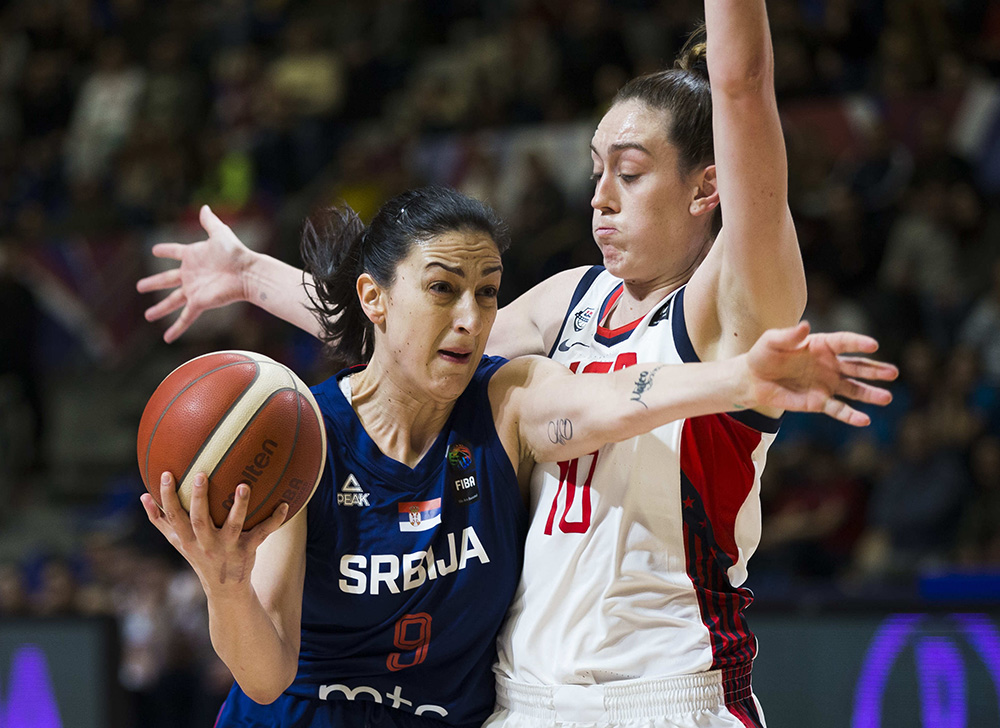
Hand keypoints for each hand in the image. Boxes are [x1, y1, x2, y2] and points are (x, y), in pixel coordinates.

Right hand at [136, 205, 254, 342]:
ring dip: (159, 309)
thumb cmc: (235, 252)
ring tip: (147, 315)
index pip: (175, 252)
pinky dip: (176, 329)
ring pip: (172, 301)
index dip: (166, 250)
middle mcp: (190, 274)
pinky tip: (167, 339)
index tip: (155, 250)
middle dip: (153, 283)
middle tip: (139, 286)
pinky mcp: (199, 302)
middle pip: (166, 280)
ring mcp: (193, 290)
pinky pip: (185, 318)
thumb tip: (204, 207)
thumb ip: (210, 221)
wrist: (246, 272)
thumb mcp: (220, 233)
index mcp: (193, 256)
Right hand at [140, 471, 288, 594]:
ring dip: (239, 506)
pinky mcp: (248, 550)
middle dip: (198, 499)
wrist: (224, 588)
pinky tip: (286, 505)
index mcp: (188, 539)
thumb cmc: (199, 555)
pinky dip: (275, 520)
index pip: (174, 517)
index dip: (168, 497)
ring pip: (233, 525)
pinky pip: (263, 533)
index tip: (167, 474)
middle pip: (199, 520)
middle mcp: (206, 543)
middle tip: (200, 474)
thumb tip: (142, 496)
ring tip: (244, 485)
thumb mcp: (177, 542)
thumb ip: (160, 520)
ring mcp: (228, 547)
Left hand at [743, 322, 897, 425]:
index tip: (874, 345)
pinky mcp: (819, 402)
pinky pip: (838, 409)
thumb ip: (789, 336)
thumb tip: (806, 327)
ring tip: (887, 397)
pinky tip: (864, 420)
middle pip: (857, 366)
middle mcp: (830, 364)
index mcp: (821, 345)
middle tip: (893, 373)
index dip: (859, 343)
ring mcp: (827, 384)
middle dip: (875, 370)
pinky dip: (851, 415)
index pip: (845, 342)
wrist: (753, 379)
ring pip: (854, 389)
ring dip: (870, 393)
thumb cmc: (764, 355)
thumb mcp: (772, 341)